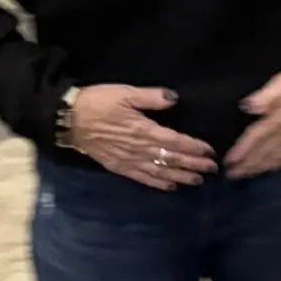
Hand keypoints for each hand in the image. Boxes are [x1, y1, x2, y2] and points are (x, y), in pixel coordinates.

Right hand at [67, 85, 216, 190]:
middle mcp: (139, 149)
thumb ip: (150, 97)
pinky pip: (143, 179)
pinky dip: (159, 184)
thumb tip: (174, 98)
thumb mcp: (124, 93)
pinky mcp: (120, 167)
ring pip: (161, 172)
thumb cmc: (97, 103)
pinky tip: (171, 187)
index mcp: (143, 130)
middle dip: (194, 165)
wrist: (69, 120)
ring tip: (198, 180)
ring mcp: (130, 161)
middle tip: (212, 169)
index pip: (175, 141)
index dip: (194, 147)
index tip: (210, 151)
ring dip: (181, 177)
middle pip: (172, 159)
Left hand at [224, 65, 280, 179]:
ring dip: (259, 168)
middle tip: (232, 175)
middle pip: (263, 153)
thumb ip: (267, 96)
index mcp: (277, 120)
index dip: (242, 150)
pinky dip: (276, 166)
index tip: (228, 161)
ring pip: (274, 158)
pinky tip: (270, 168)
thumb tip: (248, 106)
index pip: (255, 139)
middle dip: (247, 165)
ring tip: (246, 175)